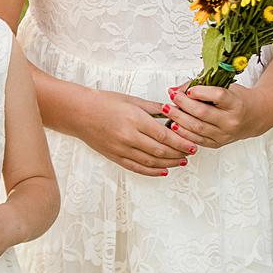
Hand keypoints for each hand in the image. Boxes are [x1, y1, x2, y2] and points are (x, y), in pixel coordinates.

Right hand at [75, 89, 196, 176]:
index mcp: (135, 120)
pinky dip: (152, 172)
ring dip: (169, 163)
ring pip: (151, 162)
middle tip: (190, 152)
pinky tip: (163, 171)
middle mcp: (129, 137)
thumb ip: (154, 108)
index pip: (164, 135)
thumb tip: (173, 112)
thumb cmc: (104, 102)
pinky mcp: (115, 157)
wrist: (79, 113)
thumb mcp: (132, 100)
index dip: (181, 142)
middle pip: (160, 151)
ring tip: (181, 161)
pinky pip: (137, 168)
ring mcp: (121, 149)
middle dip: (179, 153)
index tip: (192, 144)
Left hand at [163, 82, 264, 148]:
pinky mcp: (217, 144)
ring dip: (179, 118)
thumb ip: (202, 86)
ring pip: (196, 128)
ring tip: (168, 109)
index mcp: (236, 104)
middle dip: (183, 104)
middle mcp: (231, 121)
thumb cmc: (238, 99)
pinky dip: (183, 132)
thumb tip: (177, 89)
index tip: (189, 89)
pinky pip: (196, 140)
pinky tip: (174, 124)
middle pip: (202, 113)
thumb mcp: (226, 86)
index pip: (218, 96)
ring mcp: (224, 135)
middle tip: (172, 96)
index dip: (201, 92)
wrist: (254, 116)